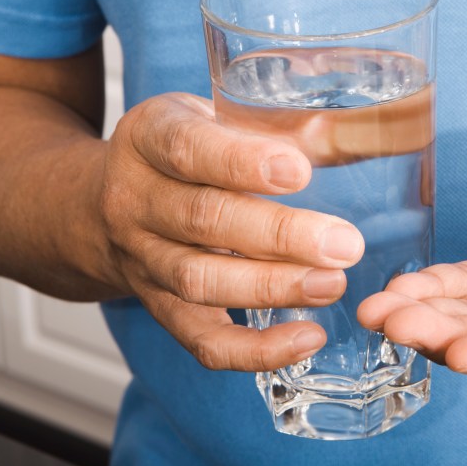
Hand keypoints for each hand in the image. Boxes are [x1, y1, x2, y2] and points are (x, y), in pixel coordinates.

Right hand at [98, 93, 363, 370]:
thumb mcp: (216, 116)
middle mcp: (135, 200)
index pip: (188, 148)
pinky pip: (201, 340)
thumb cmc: (186, 152)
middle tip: (344, 244)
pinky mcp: (160, 308)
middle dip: (279, 235)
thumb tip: (368, 130)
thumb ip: (282, 124)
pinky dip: (255, 349)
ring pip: (200, 281)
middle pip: (203, 220)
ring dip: (272, 287)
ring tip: (333, 285)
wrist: (98, 205)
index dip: (242, 162)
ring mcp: (143, 260)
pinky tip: (308, 338)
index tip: (300, 171)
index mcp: (149, 137)